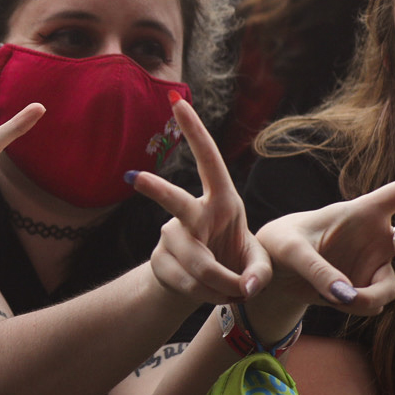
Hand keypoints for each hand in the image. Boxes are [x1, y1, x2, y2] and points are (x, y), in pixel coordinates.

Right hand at [130, 98, 271, 303]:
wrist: (204, 287)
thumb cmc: (236, 262)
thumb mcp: (259, 265)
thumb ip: (260, 273)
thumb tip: (246, 286)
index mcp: (221, 201)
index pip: (208, 161)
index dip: (194, 131)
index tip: (177, 100)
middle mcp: (192, 214)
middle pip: (174, 202)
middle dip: (156, 190)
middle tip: (134, 177)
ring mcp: (172, 238)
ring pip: (197, 262)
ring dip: (222, 283)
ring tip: (232, 289)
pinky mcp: (161, 262)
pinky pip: (190, 284)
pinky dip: (210, 295)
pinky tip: (214, 292)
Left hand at [255, 151, 394, 317]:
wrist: (272, 272)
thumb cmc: (277, 244)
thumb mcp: (287, 250)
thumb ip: (318, 271)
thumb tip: (349, 298)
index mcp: (362, 211)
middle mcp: (377, 237)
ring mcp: (377, 265)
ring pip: (386, 292)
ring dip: (363, 298)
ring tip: (330, 292)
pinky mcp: (369, 289)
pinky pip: (370, 305)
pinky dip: (352, 306)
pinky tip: (331, 296)